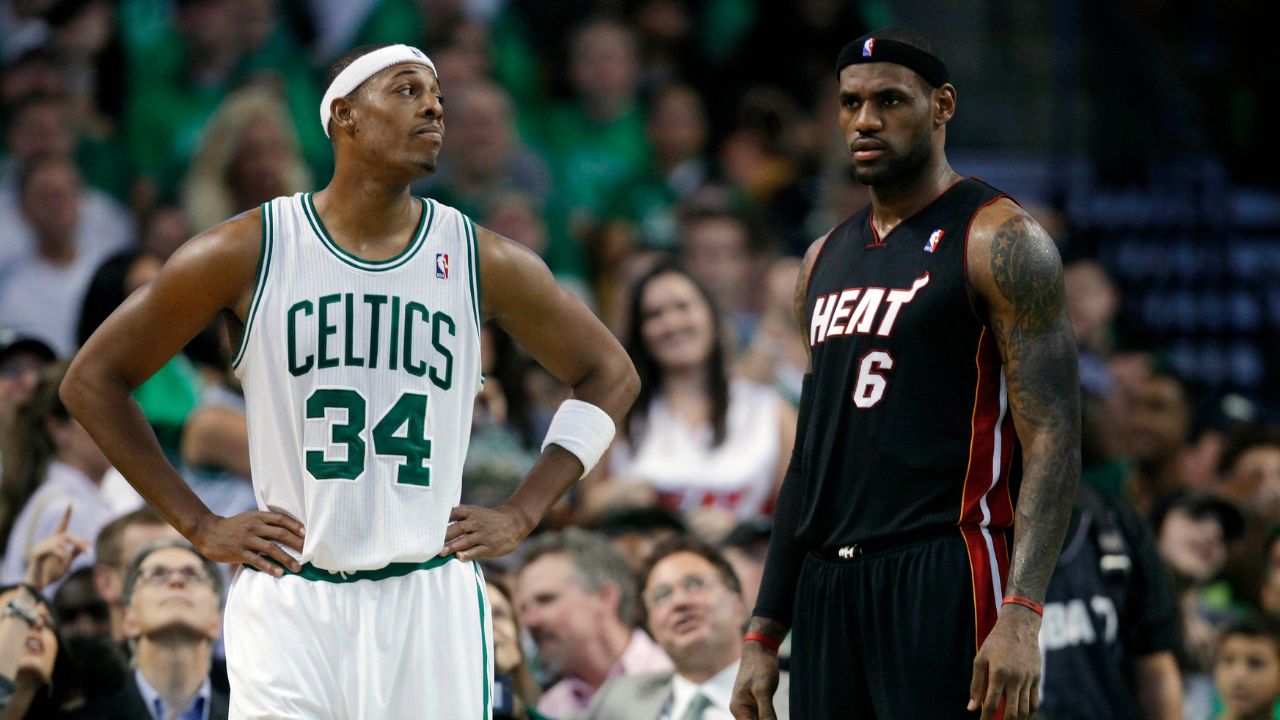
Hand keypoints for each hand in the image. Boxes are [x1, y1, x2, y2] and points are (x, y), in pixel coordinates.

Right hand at [24, 504, 89, 590]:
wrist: (40, 585)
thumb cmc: (52, 574)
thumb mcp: (68, 563)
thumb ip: (76, 552)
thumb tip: (88, 540)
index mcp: (56, 542)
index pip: (62, 525)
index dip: (66, 515)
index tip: (70, 503)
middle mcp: (48, 541)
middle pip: (67, 535)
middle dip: (79, 543)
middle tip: (88, 553)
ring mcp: (41, 546)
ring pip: (61, 542)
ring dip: (68, 554)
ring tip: (65, 565)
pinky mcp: (37, 553)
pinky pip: (53, 549)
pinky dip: (60, 556)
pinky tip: (60, 563)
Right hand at [191, 510, 304, 575]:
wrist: (208, 531)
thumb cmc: (233, 526)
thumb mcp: (249, 518)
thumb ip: (265, 523)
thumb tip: (287, 530)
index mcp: (258, 517)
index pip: (281, 519)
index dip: (296, 526)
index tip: (307, 534)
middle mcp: (255, 526)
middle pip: (281, 534)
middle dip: (297, 543)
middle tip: (310, 553)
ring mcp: (247, 539)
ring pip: (272, 548)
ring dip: (287, 558)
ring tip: (298, 568)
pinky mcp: (239, 552)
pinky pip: (257, 560)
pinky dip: (269, 566)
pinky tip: (279, 573)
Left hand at [439, 505, 533, 560]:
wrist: (515, 521)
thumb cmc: (489, 519)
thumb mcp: (476, 512)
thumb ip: (459, 516)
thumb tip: (438, 522)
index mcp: (471, 513)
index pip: (454, 513)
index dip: (442, 519)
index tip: (429, 525)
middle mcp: (476, 522)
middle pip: (458, 528)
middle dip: (444, 536)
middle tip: (430, 543)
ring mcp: (483, 535)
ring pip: (465, 540)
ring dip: (452, 546)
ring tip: (440, 552)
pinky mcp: (490, 547)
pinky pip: (477, 550)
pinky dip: (468, 553)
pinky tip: (459, 557)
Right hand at [731, 641, 780, 719]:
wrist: (760, 649)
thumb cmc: (760, 667)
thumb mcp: (764, 691)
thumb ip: (766, 712)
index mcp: (738, 708)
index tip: (773, 719)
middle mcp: (740, 710)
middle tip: (776, 717)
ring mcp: (748, 706)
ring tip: (776, 716)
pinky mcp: (756, 702)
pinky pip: (762, 716)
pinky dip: (770, 718)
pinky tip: (776, 717)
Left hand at [968, 605, 1041, 719]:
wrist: (1019, 626)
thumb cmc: (996, 642)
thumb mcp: (980, 659)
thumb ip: (976, 685)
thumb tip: (971, 707)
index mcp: (998, 673)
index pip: (991, 704)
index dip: (986, 718)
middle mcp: (1015, 678)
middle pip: (1011, 712)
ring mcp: (1028, 679)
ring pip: (1025, 710)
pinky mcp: (1037, 678)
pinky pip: (1035, 702)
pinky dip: (1029, 713)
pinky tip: (1021, 716)